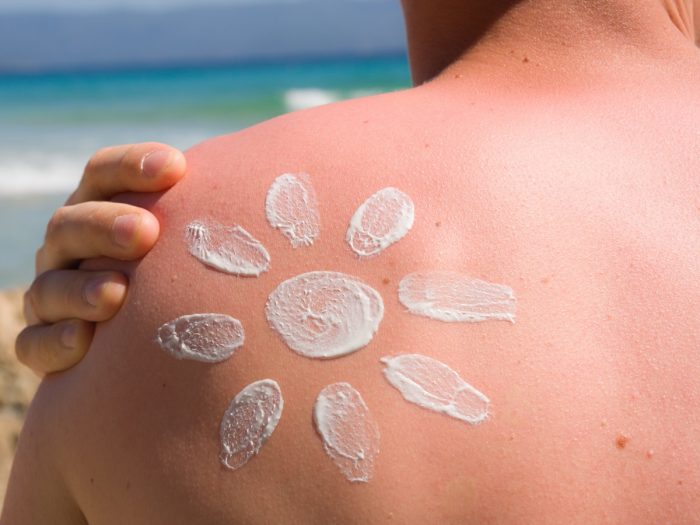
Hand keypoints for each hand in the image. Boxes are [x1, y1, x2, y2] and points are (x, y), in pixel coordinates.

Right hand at [15, 143, 185, 374]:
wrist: (149, 343)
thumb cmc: (182, 277)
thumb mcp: (187, 244)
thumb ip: (203, 219)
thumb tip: (269, 184)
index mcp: (101, 211)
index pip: (104, 175)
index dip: (132, 166)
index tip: (176, 166)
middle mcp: (69, 249)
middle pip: (71, 225)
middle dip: (106, 225)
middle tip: (146, 232)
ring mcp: (53, 297)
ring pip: (50, 287)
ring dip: (82, 289)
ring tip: (118, 293)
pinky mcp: (44, 344)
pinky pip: (34, 344)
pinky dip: (55, 342)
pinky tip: (84, 341)